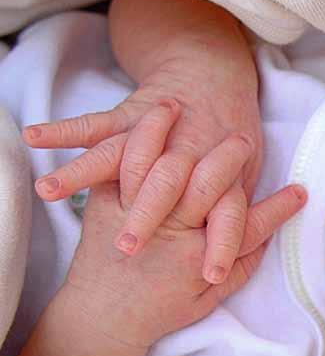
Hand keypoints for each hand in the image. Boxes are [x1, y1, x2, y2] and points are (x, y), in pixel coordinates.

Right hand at [22, 42, 261, 283]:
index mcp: (222, 181)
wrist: (214, 80)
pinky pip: (96, 124)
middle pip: (166, 189)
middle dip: (146, 220)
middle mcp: (188, 159)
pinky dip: (65, 130)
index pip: (228, 218)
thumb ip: (244, 217)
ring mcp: (157, 136)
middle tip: (128, 249)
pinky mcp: (129, 116)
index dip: (223, 246)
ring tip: (49, 190)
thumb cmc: (235, 142)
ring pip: (122, 155)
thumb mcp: (247, 180)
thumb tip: (256, 248)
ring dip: (85, 172)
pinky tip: (36, 138)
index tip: (211, 275)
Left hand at [64, 135, 304, 348]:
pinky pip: (123, 161)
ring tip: (186, 110)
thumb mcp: (207, 299)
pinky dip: (142, 134)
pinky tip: (158, 116)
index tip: (299, 193)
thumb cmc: (159, 309)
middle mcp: (170, 231)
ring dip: (176, 131)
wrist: (101, 314)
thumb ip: (237, 267)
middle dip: (232, 157)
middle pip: (211, 183)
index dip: (278, 209)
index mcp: (198, 257)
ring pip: (165, 164)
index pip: (246, 227)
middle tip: (246, 140)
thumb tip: (264, 241)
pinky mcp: (108, 202)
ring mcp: (136, 213)